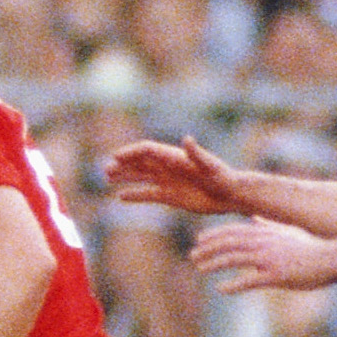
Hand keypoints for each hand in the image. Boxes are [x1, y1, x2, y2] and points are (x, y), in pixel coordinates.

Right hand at [104, 136, 248, 214]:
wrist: (231, 195)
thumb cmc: (223, 177)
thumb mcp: (210, 165)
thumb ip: (196, 153)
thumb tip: (187, 139)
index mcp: (175, 157)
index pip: (147, 150)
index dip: (131, 153)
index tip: (116, 158)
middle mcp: (168, 167)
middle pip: (140, 162)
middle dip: (122, 164)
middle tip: (105, 170)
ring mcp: (168, 181)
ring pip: (140, 177)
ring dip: (124, 176)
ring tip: (107, 178)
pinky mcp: (170, 197)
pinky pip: (148, 194)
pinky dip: (135, 195)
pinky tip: (120, 197)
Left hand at [191, 218, 336, 293]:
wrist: (333, 259)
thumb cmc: (311, 248)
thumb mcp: (288, 232)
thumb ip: (269, 226)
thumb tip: (256, 219)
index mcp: (266, 232)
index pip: (233, 230)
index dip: (214, 235)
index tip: (199, 240)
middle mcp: (265, 242)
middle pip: (228, 242)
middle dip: (208, 248)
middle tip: (192, 256)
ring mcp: (270, 258)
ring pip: (234, 258)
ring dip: (214, 263)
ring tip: (200, 269)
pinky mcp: (277, 276)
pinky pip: (250, 280)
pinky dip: (233, 285)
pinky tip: (221, 289)